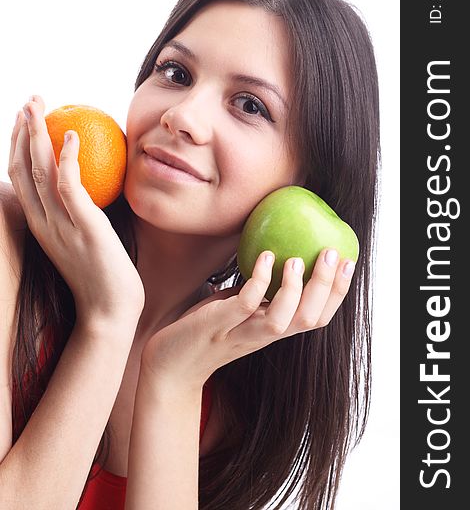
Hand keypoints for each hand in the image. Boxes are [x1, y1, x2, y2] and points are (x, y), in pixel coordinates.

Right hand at [8, 96, 144, 329]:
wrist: (109, 311)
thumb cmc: (102, 275)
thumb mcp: (83, 238)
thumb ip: (79, 214)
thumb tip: (91, 189)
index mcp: (40, 224)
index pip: (19, 178)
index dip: (17, 146)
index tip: (24, 121)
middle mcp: (42, 222)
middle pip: (21, 168)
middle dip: (22, 131)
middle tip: (30, 101)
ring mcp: (60, 224)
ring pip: (39, 171)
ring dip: (36, 135)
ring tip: (39, 106)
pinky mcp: (84, 226)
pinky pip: (70, 186)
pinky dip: (67, 158)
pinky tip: (72, 135)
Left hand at [141, 249, 355, 389]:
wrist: (168, 366)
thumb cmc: (204, 330)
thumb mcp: (237, 308)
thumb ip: (257, 291)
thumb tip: (274, 252)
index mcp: (272, 330)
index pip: (317, 318)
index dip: (337, 293)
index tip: (348, 262)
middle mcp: (262, 336)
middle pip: (308, 320)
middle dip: (327, 287)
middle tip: (333, 253)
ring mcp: (240, 333)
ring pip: (282, 320)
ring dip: (294, 289)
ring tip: (297, 259)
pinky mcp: (217, 326)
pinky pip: (245, 305)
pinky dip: (259, 281)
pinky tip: (264, 257)